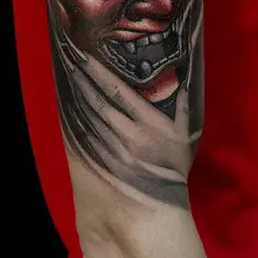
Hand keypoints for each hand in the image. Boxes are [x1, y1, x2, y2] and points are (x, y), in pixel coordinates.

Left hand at [70, 53, 200, 204]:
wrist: (162, 202)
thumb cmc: (175, 162)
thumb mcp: (187, 130)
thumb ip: (185, 100)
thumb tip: (189, 69)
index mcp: (148, 123)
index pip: (117, 91)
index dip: (99, 72)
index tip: (85, 56)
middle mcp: (128, 135)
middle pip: (98, 101)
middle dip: (82, 79)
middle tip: (69, 58)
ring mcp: (113, 149)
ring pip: (89, 116)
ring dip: (77, 94)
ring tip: (69, 74)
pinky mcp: (103, 161)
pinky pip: (85, 134)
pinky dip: (76, 117)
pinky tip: (70, 103)